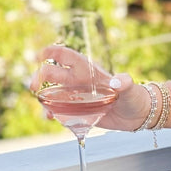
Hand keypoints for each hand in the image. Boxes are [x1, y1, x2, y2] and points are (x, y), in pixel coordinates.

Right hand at [31, 44, 149, 132]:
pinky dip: (53, 114)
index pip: (66, 56)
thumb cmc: (134, 96)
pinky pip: (61, 111)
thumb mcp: (130, 88)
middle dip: (39, 77)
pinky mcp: (78, 111)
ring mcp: (77, 97)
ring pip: (54, 94)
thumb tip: (118, 81)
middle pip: (53, 74)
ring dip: (45, 99)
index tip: (39, 56)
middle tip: (33, 87)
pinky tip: (50, 118)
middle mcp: (79, 82)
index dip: (51, 52)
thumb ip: (124, 83)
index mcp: (88, 71)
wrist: (137, 114)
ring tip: (44, 109)